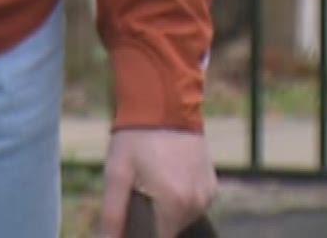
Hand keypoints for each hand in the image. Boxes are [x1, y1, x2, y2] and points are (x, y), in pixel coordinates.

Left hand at [96, 128, 216, 236]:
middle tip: (136, 191)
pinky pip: (193, 202)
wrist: (165, 102)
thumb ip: (113, 213)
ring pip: (183, 217)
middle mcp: (198, 203)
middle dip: (152, 219)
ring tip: (149, 181)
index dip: (141, 234)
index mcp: (175, 205)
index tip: (130, 219)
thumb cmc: (136, 137)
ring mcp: (208, 193)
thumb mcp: (117, 174)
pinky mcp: (212, 183)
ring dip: (166, 209)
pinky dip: (179, 197)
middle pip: (171, 229)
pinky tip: (164, 176)